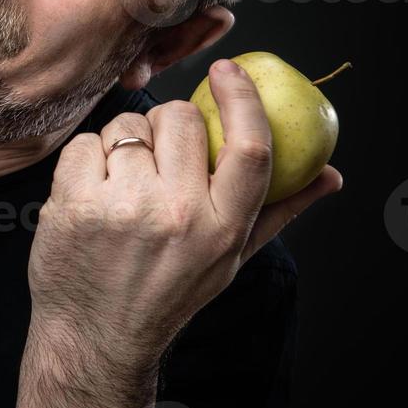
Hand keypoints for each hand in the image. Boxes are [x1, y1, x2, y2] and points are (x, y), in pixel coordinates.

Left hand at [26, 58, 342, 377]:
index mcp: (223, 228)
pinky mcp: (75, 203)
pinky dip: (87, 159)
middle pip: (180, 119)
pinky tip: (91, 194)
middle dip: (168, 126)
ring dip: (124, 145)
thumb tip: (332, 175)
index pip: (250, 148)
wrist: (94, 337)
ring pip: (128, 126)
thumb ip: (279, 212)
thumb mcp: (228, 260)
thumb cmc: (166, 292)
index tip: (228, 70)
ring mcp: (123, 208)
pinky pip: (86, 143)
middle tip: (157, 158)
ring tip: (122, 187)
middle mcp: (177, 216)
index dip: (242, 99)